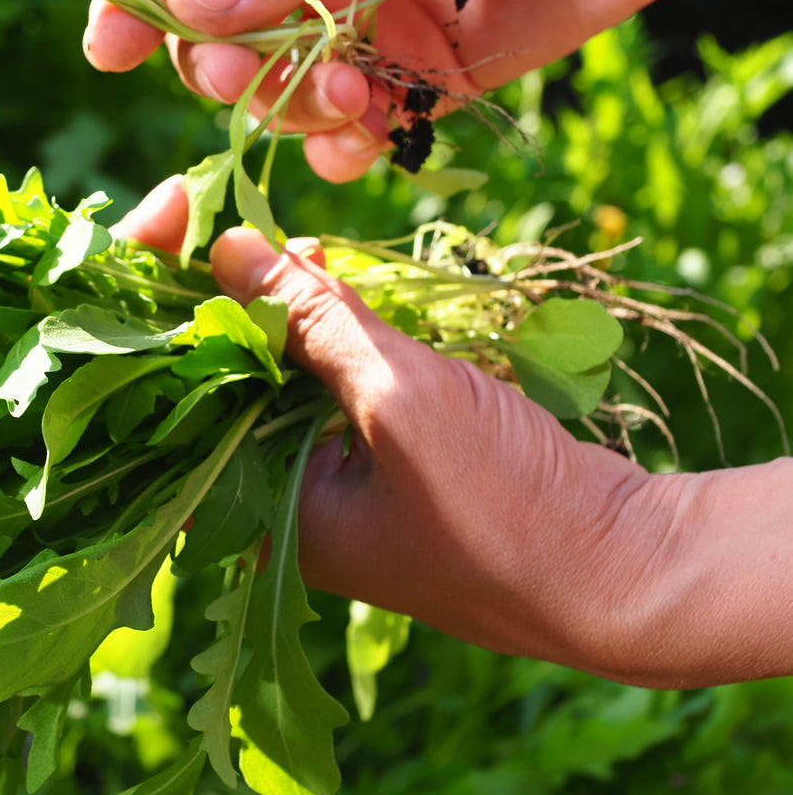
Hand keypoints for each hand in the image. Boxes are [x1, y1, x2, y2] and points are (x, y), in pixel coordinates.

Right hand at [86, 0, 787, 181]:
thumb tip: (187, 7)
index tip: (111, 53)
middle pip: (218, 38)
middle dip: (229, 69)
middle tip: (259, 74)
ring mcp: (354, 24)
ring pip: (278, 96)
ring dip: (298, 110)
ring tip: (354, 92)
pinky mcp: (408, 76)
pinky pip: (347, 133)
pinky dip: (345, 148)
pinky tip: (365, 138)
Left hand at [118, 178, 792, 687]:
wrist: (628, 570)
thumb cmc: (503, 506)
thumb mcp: (396, 398)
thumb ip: (309, 323)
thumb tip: (225, 249)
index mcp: (257, 518)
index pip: (176, 403)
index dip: (165, 311)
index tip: (172, 224)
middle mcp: (282, 512)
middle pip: (226, 388)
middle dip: (231, 304)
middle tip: (239, 228)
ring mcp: (337, 496)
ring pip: (284, 385)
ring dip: (291, 316)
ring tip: (298, 249)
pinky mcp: (388, 476)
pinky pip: (339, 397)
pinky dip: (341, 344)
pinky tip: (344, 289)